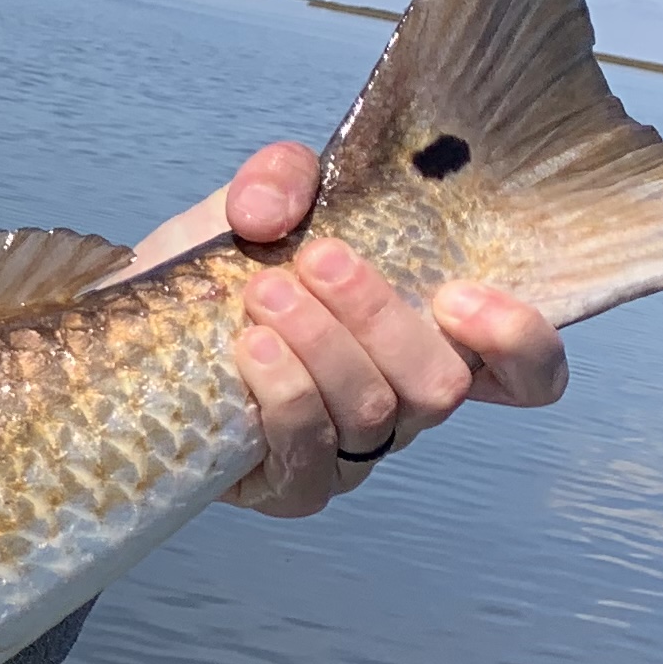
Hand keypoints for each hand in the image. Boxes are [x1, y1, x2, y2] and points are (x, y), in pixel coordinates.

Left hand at [118, 143, 567, 516]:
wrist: (135, 332)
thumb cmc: (222, 272)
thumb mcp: (259, 204)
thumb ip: (283, 177)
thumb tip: (275, 211)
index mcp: (429, 338)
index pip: (527, 372)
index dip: (521, 343)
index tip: (460, 293)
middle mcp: (405, 404)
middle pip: (441, 384)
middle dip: (380, 315)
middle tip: (317, 260)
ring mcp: (354, 453)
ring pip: (374, 411)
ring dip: (322, 343)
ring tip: (264, 293)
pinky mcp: (294, 487)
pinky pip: (310, 454)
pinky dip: (286, 393)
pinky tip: (252, 349)